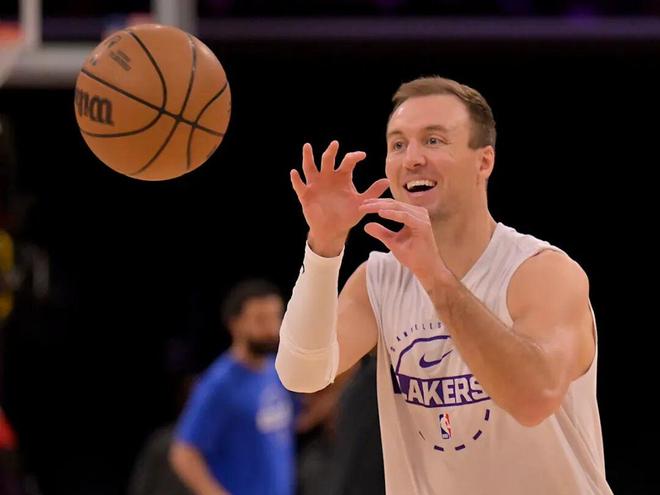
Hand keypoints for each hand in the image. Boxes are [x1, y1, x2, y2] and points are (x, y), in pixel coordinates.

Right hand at [290, 141, 388, 255]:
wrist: (333, 230)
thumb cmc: (347, 215)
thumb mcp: (361, 203)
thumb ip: (373, 192)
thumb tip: (387, 181)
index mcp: (342, 177)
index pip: (348, 162)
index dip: (354, 157)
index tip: (362, 156)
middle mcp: (328, 177)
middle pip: (328, 160)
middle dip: (331, 152)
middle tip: (335, 144)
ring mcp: (316, 185)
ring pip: (310, 167)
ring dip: (308, 157)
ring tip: (308, 147)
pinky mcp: (306, 195)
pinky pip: (300, 185)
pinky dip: (296, 179)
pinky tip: (294, 172)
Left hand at [359, 198, 451, 290]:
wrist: (425, 269)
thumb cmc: (412, 256)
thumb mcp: (392, 242)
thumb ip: (381, 233)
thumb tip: (366, 225)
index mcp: (412, 215)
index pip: (392, 205)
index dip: (376, 204)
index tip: (362, 205)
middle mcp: (418, 213)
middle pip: (394, 203)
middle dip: (376, 203)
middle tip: (361, 205)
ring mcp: (421, 218)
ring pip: (398, 207)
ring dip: (381, 206)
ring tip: (367, 208)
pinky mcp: (423, 225)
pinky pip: (405, 216)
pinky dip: (392, 214)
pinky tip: (380, 213)